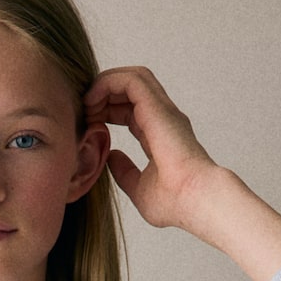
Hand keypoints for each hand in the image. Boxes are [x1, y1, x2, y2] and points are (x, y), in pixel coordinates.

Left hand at [82, 67, 221, 232]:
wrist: (196, 200)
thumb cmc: (177, 202)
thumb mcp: (140, 189)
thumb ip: (125, 172)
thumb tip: (111, 157)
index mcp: (159, 134)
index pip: (130, 109)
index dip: (106, 111)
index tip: (89, 125)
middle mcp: (162, 117)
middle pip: (130, 89)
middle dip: (103, 95)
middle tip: (83, 113)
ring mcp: (162, 110)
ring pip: (132, 77)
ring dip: (105, 84)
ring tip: (87, 103)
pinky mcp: (157, 107)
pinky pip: (130, 80)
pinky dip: (108, 83)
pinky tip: (92, 101)